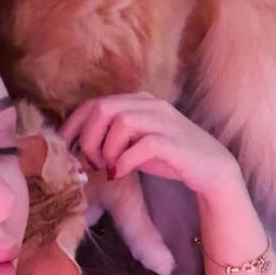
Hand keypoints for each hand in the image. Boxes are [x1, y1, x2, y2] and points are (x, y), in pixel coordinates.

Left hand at [58, 92, 240, 195]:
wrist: (210, 169)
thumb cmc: (169, 157)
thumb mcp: (134, 144)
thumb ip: (111, 139)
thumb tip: (78, 149)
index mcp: (138, 101)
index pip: (95, 103)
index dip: (74, 125)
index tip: (65, 147)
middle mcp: (151, 105)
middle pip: (104, 108)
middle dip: (89, 138)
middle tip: (92, 162)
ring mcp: (164, 121)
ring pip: (121, 121)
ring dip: (106, 148)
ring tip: (108, 167)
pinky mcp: (174, 141)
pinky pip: (142, 144)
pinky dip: (124, 160)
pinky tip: (120, 173)